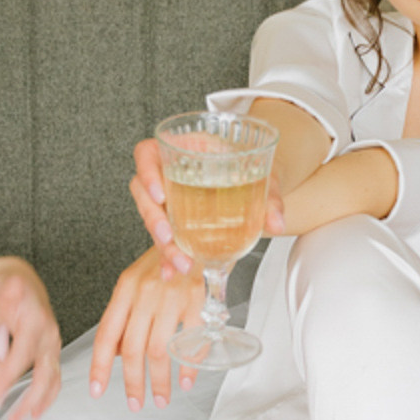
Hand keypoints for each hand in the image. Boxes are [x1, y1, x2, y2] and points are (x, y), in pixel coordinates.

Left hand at [0, 255, 61, 419]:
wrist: (24, 285)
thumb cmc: (10, 286)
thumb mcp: (5, 283)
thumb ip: (9, 289)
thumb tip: (13, 286)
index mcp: (37, 322)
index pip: (24, 352)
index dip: (10, 373)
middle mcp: (49, 338)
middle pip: (43, 374)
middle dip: (28, 399)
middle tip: (8, 419)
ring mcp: (52, 349)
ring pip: (48, 382)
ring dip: (33, 405)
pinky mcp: (49, 358)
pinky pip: (51, 382)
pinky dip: (43, 400)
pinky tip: (32, 414)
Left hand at [88, 244, 209, 407]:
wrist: (200, 230)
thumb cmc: (168, 259)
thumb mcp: (139, 281)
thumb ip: (126, 315)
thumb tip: (118, 354)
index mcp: (126, 288)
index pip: (107, 334)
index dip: (100, 366)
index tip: (97, 390)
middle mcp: (146, 292)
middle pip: (133, 349)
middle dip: (133, 383)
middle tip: (136, 404)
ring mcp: (172, 296)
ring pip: (160, 350)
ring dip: (160, 381)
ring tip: (162, 398)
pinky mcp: (198, 299)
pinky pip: (191, 341)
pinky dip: (189, 365)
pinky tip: (187, 379)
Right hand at [130, 135, 283, 253]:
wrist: (256, 179)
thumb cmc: (250, 166)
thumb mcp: (262, 174)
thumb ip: (270, 196)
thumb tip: (276, 223)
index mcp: (182, 149)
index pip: (146, 153)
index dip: (146, 173)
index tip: (159, 195)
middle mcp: (168, 171)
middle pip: (143, 192)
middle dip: (154, 219)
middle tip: (168, 237)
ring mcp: (168, 196)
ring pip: (151, 217)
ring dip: (162, 242)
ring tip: (180, 261)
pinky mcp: (172, 218)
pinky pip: (162, 236)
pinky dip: (166, 256)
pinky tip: (172, 271)